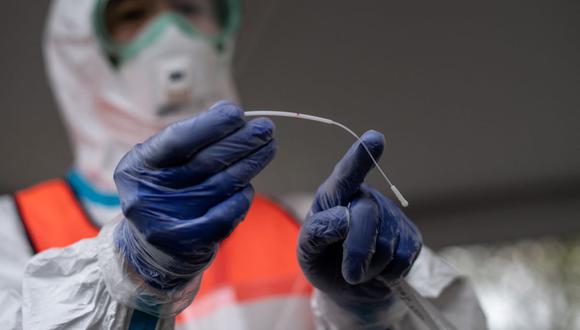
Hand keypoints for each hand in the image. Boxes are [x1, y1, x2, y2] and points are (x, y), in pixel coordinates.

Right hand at [113, 101, 275, 289]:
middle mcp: (147, 195)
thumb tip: (226, 112)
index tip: (236, 113)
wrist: (151, 249)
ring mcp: (167, 222)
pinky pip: (224, 215)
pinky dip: (241, 198)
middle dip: (240, 142)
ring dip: (249, 164)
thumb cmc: (164, 192)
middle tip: (265, 128)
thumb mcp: (162, 163)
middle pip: (204, 162)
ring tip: (268, 147)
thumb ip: (189, 139)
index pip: (177, 141)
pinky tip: (249, 185)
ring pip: (219, 186)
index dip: (209, 125)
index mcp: (138, 167)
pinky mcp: (187, 243)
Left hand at [297, 131, 421, 305]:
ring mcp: (390, 215)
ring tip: (360, 268)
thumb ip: (317, 233)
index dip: (360, 157)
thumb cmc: (323, 260)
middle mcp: (364, 198)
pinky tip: (380, 269)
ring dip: (370, 267)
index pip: (345, 175)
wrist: (348, 287)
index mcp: (334, 196)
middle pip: (366, 215)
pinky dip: (389, 273)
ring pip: (386, 241)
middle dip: (356, 250)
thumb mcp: (307, 251)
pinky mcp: (410, 235)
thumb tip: (344, 218)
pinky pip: (404, 256)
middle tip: (349, 274)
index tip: (374, 139)